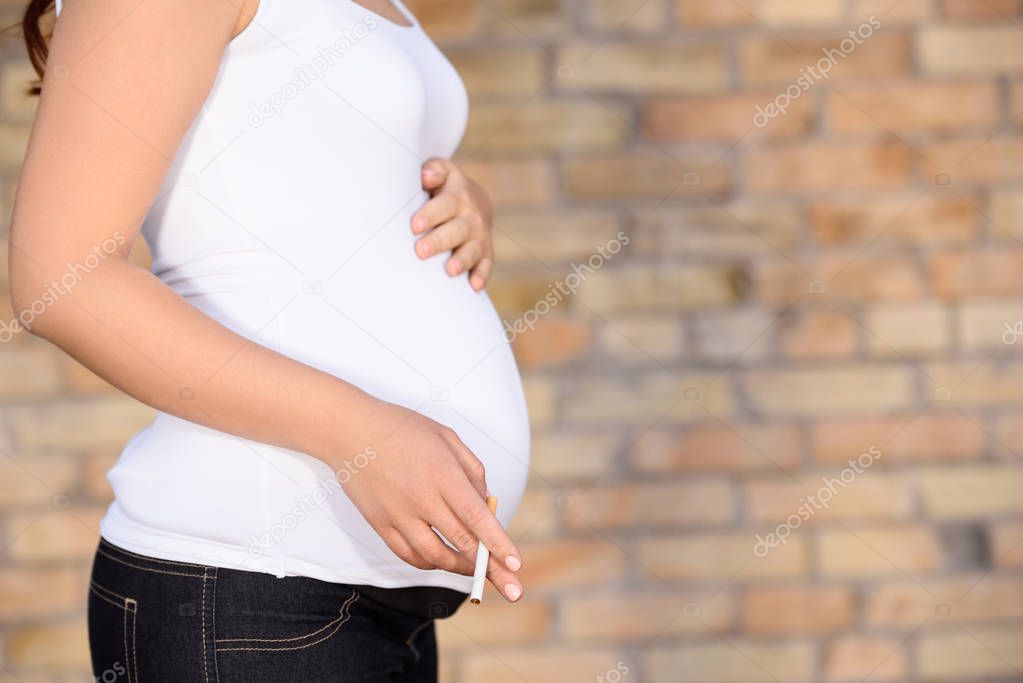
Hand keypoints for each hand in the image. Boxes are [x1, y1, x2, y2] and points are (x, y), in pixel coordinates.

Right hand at [329, 398, 523, 600]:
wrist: (350, 431)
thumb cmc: (403, 429)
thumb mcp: (446, 437)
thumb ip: (472, 470)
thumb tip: (487, 503)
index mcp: (442, 473)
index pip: (476, 517)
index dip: (498, 544)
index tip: (516, 564)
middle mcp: (421, 498)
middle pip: (461, 543)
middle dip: (491, 570)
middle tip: (513, 590)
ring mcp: (398, 514)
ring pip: (435, 556)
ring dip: (460, 567)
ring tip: (476, 570)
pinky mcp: (380, 524)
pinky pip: (408, 555)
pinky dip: (429, 562)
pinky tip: (442, 560)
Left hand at [411, 158, 494, 291]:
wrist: (475, 201)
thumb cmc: (445, 187)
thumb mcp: (443, 171)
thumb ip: (434, 170)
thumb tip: (426, 177)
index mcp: (458, 195)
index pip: (444, 205)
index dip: (430, 215)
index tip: (415, 226)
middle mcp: (471, 217)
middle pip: (456, 230)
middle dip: (439, 241)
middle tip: (420, 251)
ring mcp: (479, 236)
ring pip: (472, 250)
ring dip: (462, 260)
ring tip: (450, 270)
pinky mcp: (485, 253)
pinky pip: (486, 265)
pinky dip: (481, 275)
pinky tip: (474, 286)